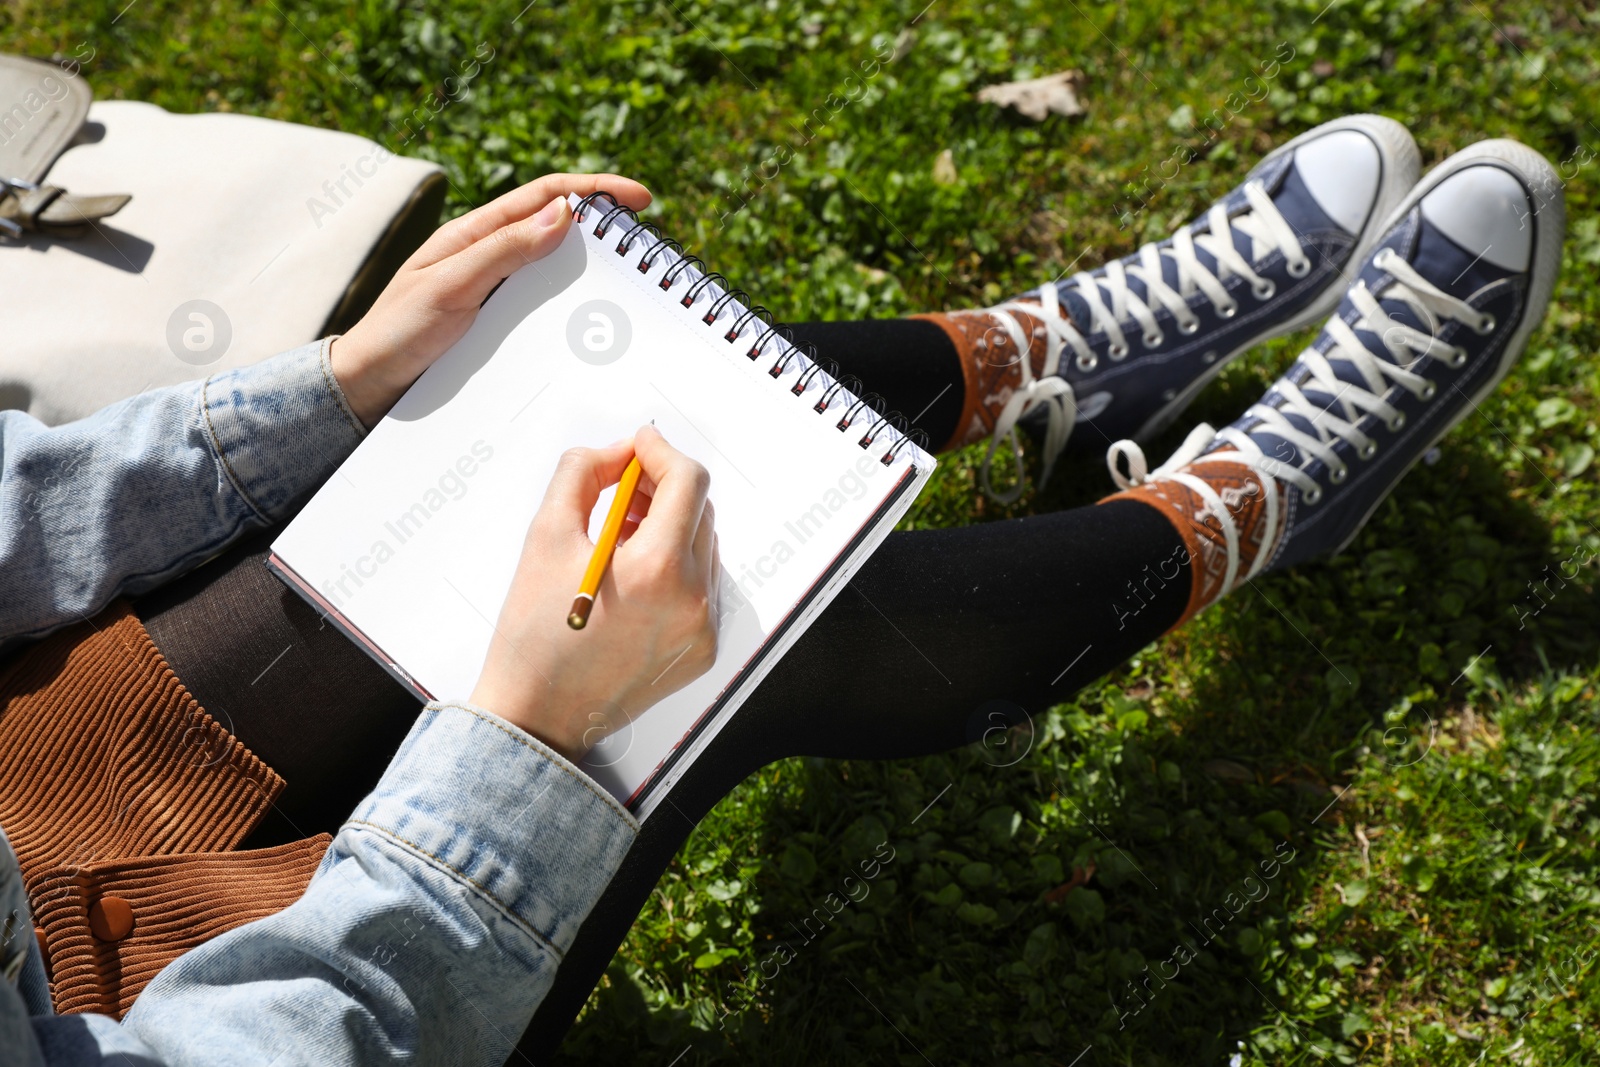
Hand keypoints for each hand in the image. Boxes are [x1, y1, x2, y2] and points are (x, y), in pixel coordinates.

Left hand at [329, 173, 651, 426]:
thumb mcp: (450, 288)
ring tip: (630, 280)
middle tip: (646, 245)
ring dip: (593, 266)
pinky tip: (592, 319)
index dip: (596, 189)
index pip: (545, 195)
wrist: (366, 386)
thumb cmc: (397, 333)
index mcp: (474, 234)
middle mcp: (487, 255)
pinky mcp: (496, 321)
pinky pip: (544, 303)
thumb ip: (503, 250)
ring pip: (555, 266)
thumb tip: (564, 213)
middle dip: (605, 225)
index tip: (639, 201)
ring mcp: (493, 288)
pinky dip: (574, 302)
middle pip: (557, 225)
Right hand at [469, 425, 719, 760]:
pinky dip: (674, 568)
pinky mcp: (701, 650)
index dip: (660, 452)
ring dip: (668, 527)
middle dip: (662, 488)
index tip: (638, 446)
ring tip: (620, 538)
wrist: (538, 716)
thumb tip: (619, 452)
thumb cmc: (533, 634)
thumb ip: (583, 474)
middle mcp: (693, 599)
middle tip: (620, 490)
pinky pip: (701, 587)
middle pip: (699, 511)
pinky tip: (632, 578)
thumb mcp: (545, 536)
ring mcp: (703, 628)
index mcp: (659, 569)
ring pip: (702, 547)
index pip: (688, 481)